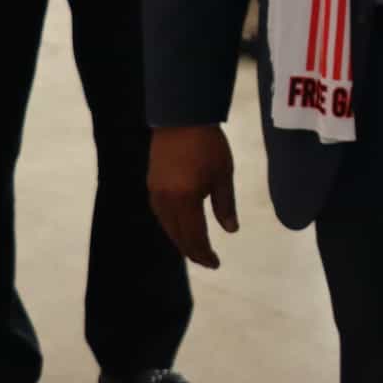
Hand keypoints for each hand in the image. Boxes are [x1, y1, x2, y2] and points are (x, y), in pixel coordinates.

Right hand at [149, 124, 237, 268]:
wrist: (181, 118)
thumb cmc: (209, 145)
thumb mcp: (223, 174)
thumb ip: (225, 205)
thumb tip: (230, 231)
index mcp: (185, 200)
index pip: (194, 237)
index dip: (204, 254)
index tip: (216, 263)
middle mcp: (166, 202)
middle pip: (178, 236)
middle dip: (193, 251)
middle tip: (207, 260)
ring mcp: (155, 194)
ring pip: (167, 227)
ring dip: (181, 240)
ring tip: (196, 248)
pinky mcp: (151, 185)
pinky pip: (161, 215)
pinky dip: (172, 226)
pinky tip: (181, 227)